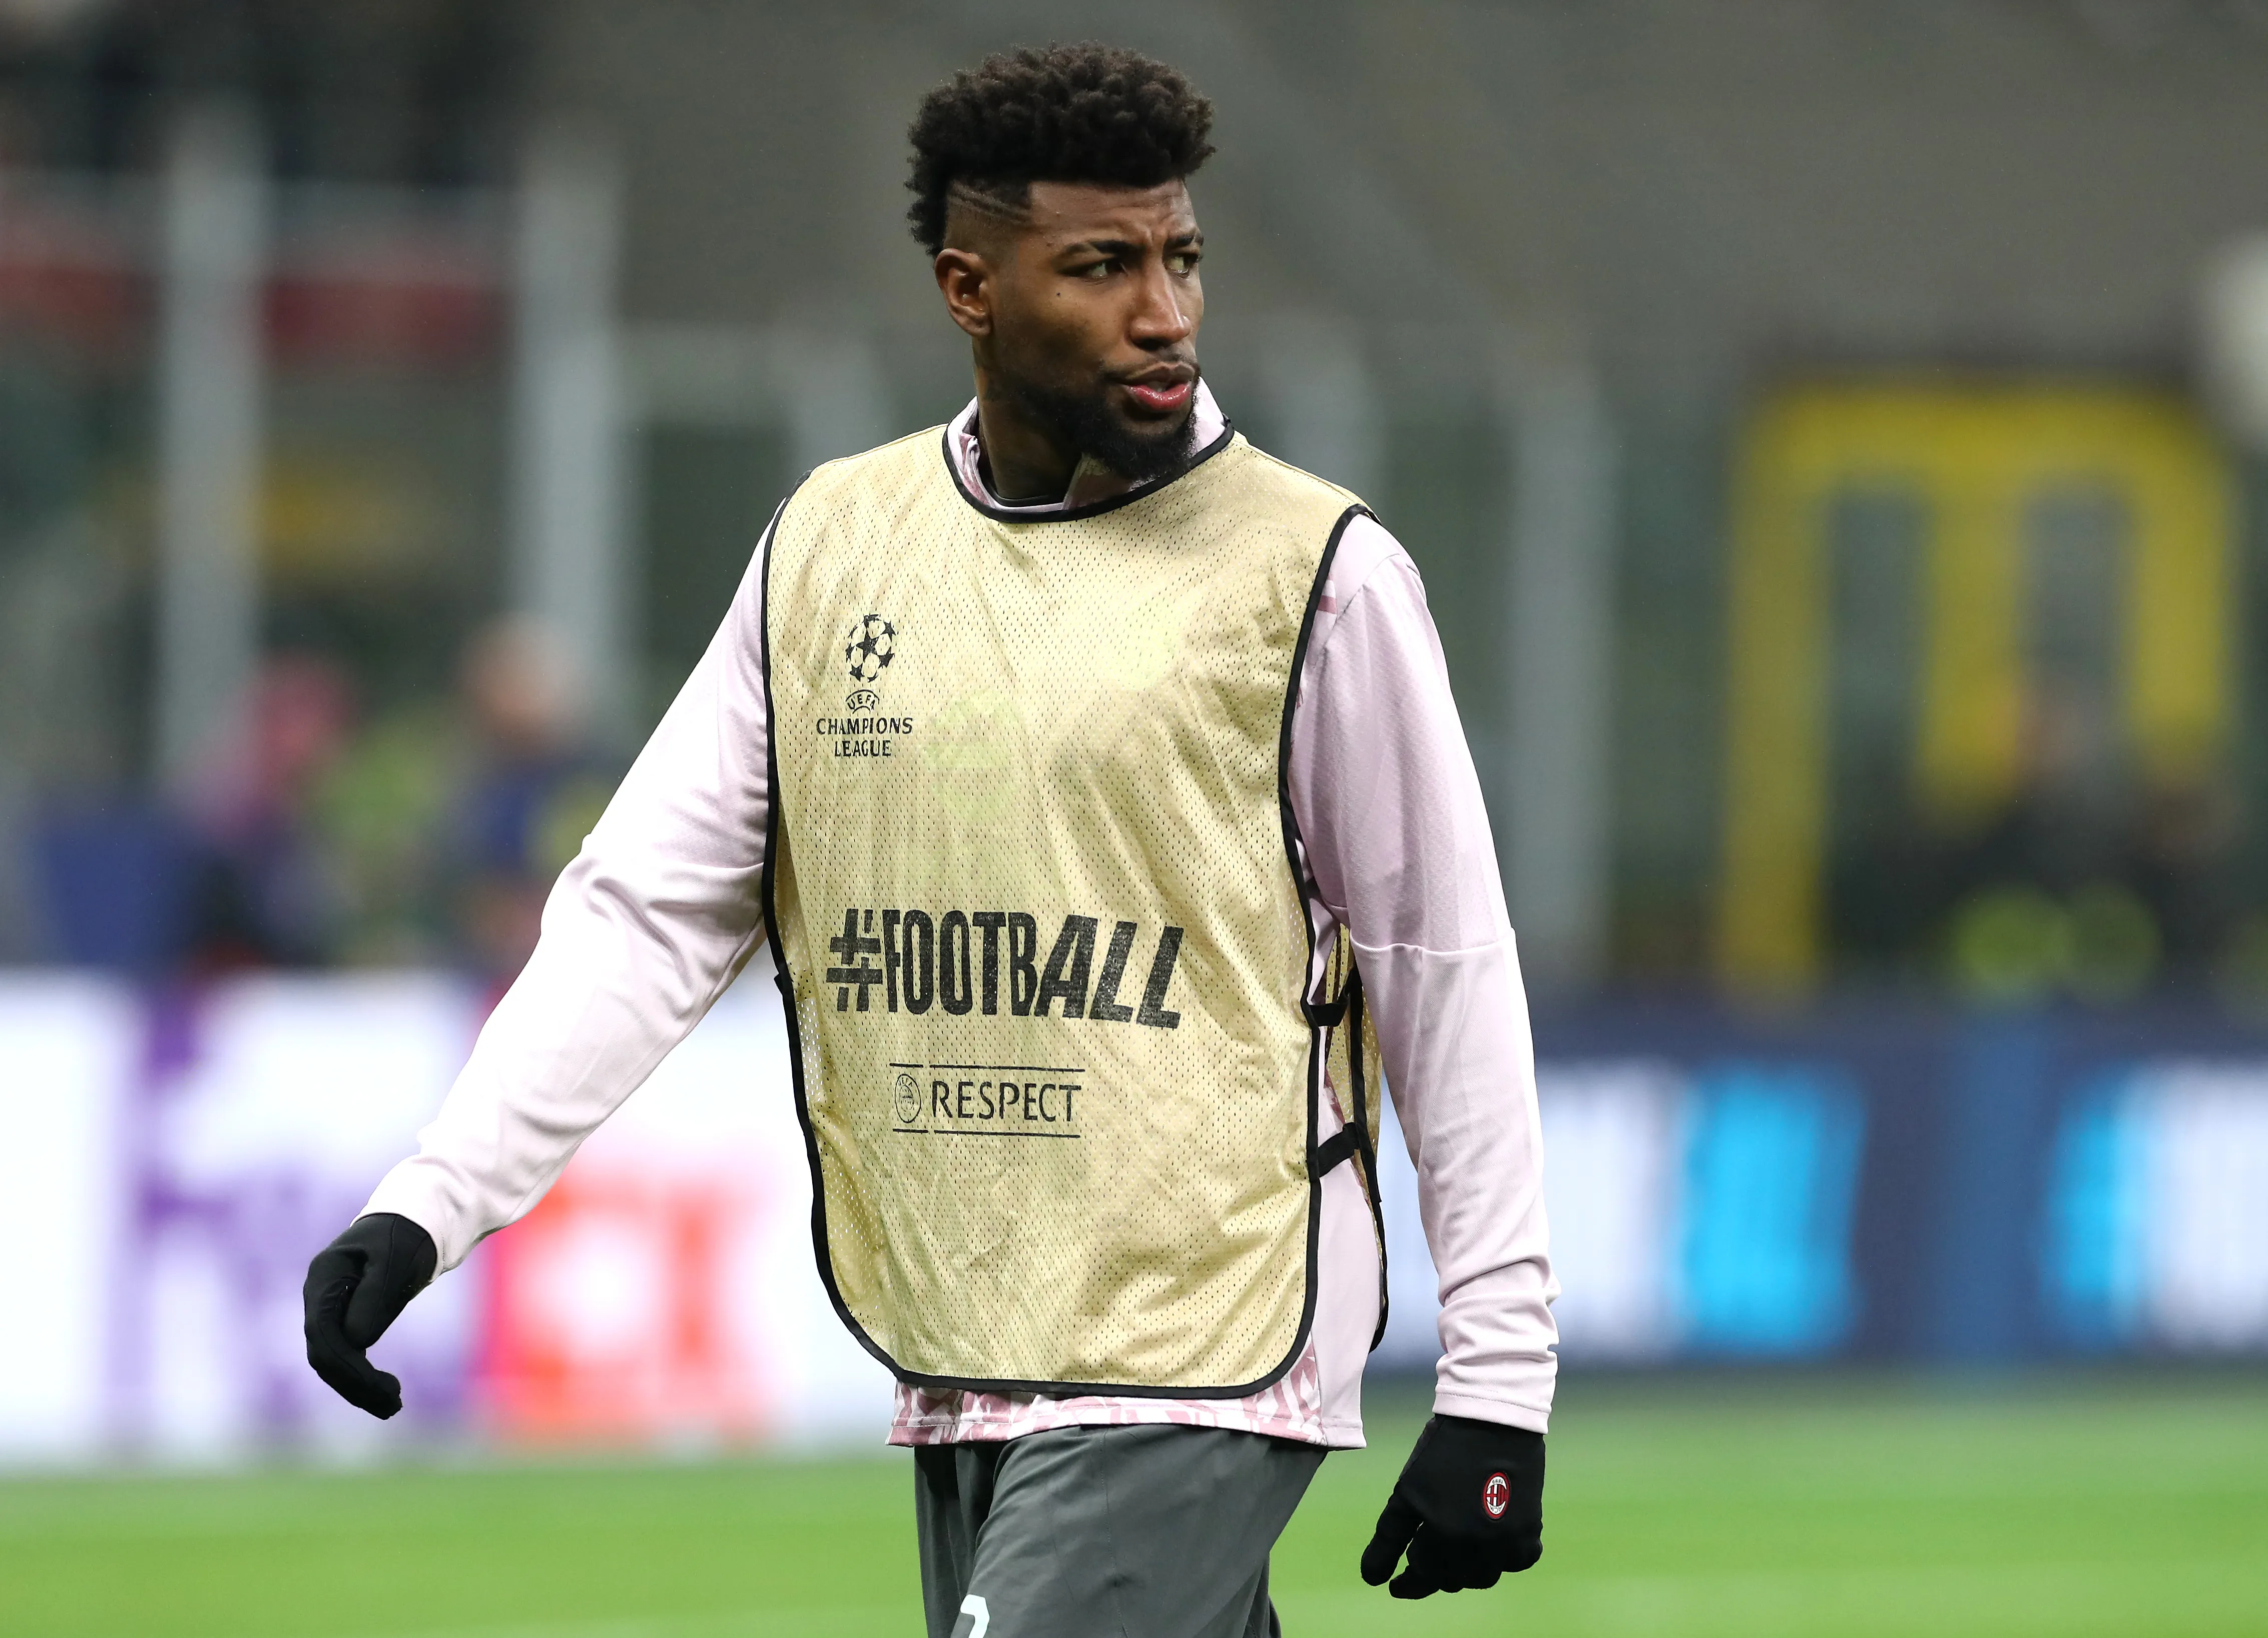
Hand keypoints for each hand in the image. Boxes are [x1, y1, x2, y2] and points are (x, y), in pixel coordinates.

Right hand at [302, 1213, 437, 1418]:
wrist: (411, 1222)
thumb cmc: (406, 1235)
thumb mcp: (397, 1259)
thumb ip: (377, 1295)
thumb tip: (358, 1341)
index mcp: (325, 1277)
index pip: (322, 1331)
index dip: (348, 1365)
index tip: (384, 1387)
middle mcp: (319, 1296)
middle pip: (323, 1352)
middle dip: (354, 1383)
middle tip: (395, 1405)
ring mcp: (328, 1309)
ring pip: (331, 1359)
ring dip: (358, 1387)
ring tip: (393, 1406)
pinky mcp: (343, 1319)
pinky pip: (344, 1354)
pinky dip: (361, 1377)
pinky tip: (385, 1392)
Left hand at [1360, 1414, 1543, 1596]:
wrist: (1491, 1419)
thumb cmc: (1442, 1451)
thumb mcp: (1406, 1493)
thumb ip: (1388, 1540)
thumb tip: (1371, 1579)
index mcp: (1444, 1536)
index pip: (1423, 1576)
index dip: (1407, 1584)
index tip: (1396, 1586)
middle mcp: (1478, 1546)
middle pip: (1454, 1580)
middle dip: (1435, 1573)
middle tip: (1425, 1559)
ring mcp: (1507, 1540)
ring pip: (1485, 1577)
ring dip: (1467, 1570)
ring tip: (1454, 1553)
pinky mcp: (1530, 1529)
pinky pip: (1518, 1561)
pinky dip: (1504, 1558)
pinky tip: (1491, 1544)